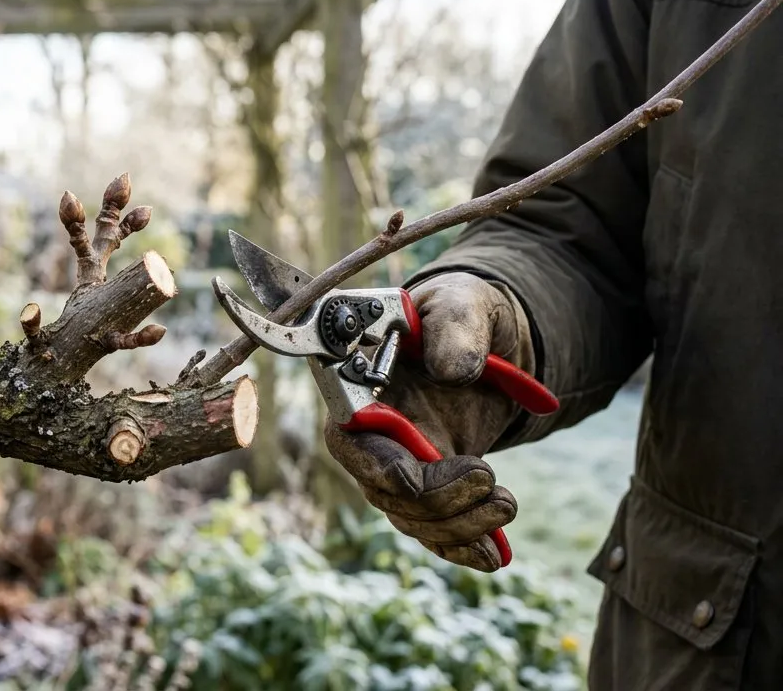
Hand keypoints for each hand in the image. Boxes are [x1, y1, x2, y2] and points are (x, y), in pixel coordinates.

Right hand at [324, 272, 536, 571]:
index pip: (353, 447)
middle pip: (387, 495)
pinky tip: (493, 555)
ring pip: (415, 521)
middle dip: (438, 501)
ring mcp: (399, 470)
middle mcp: (371, 441)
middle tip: (489, 479)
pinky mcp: (431, 489)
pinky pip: (437, 532)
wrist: (480, 341)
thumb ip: (454, 328)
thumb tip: (454, 369)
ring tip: (506, 503)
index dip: (382, 470)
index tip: (416, 477)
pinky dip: (464, 548)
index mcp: (360, 395)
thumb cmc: (456, 316)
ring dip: (461, 526)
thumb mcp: (459, 305)